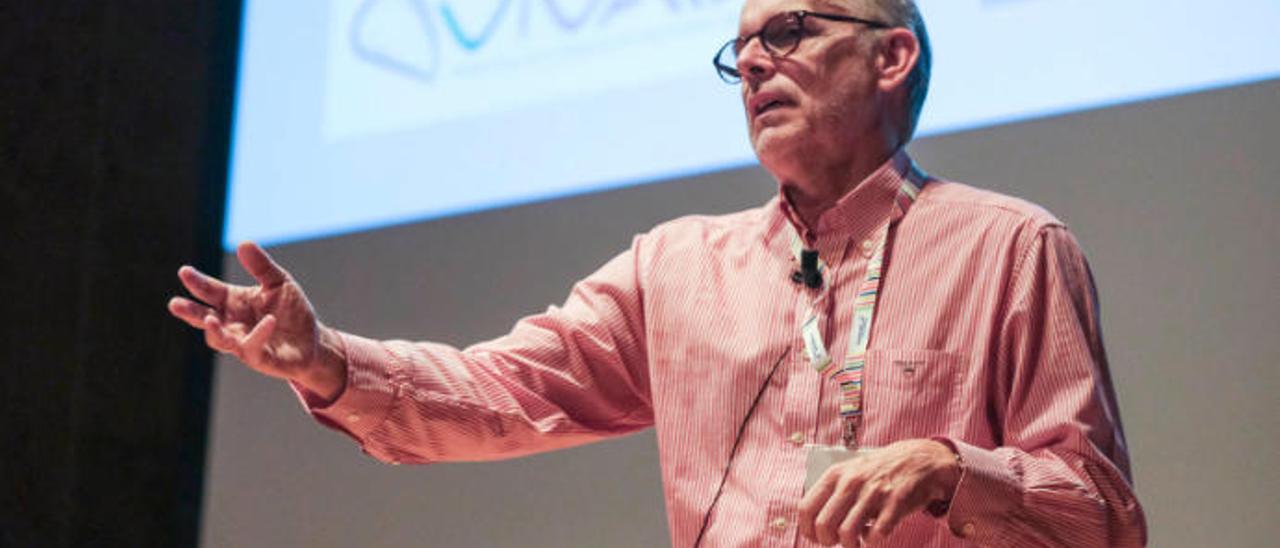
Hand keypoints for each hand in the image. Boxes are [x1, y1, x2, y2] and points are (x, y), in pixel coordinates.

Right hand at [168, 242, 346, 399]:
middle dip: (190, 312)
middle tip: (174, 304)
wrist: (312, 340)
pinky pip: (252, 348)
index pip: (210, 291)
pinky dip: (258, 335)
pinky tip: (268, 321)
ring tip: (209, 319)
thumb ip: (261, 266)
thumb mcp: (279, 282)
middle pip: (204, 318)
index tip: (184, 272)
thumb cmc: (291, 311)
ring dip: (214, 330)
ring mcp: (242, 343)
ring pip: (220, 340)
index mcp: (233, 302)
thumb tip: (243, 243)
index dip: (197, 283)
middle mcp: (232, 323)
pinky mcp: (259, 358)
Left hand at [798, 439, 960, 546]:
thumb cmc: (880, 471)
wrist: (919, 459)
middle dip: (828, 541)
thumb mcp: (849, 472)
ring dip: (851, 545)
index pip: (806, 508)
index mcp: (835, 475)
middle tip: (838, 541)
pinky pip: (876, 534)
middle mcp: (851, 482)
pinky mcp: (895, 503)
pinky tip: (875, 534)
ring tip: (857, 542)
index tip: (816, 538)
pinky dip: (873, 542)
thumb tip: (812, 523)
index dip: (808, 530)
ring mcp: (873, 492)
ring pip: (847, 533)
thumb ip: (830, 493)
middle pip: (824, 525)